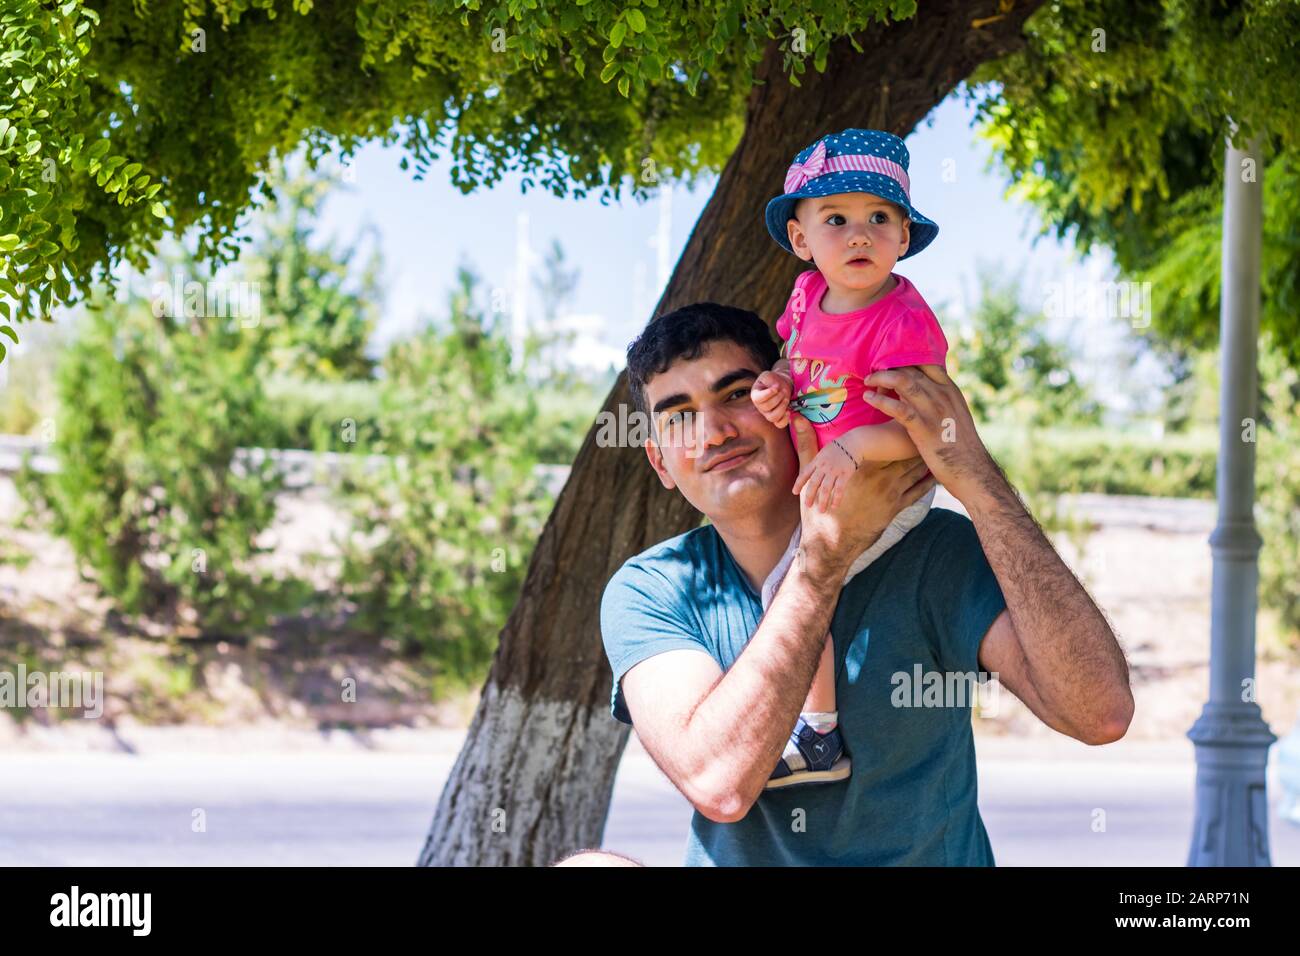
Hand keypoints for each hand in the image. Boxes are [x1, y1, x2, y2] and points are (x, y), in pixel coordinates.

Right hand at [751, 369, 791, 427]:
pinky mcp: (777, 419)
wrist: (781, 386)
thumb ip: (769, 379)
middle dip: (778, 398)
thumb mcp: (768, 375)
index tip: (776, 387)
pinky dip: (785, 419)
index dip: (768, 394)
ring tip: (787, 398)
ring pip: (773, 417)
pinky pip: (780, 424)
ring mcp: (768, 414)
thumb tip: (775, 389)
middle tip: (784, 391)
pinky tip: (789, 410)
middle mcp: (760, 407)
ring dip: (782, 407)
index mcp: (755, 395)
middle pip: (766, 407)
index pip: (758, 399)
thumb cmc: (773, 380)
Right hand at [790, 415, 933, 578]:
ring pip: (913, 471)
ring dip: (923, 458)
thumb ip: (806, 445)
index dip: (898, 426)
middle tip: (930, 423)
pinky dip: (928, 482)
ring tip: (934, 444)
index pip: (885, 440)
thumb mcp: (810, 477)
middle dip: (915, 439)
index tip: (908, 412)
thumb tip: (797, 419)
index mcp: (861, 466)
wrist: (830, 545)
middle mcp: (879, 478)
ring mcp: (890, 494)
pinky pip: (918, 492)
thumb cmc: (818, 510)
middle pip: (904, 453)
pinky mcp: (895, 509)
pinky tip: (935, 473)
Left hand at [791, 438, 857, 512]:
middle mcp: (824, 466)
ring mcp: (834, 470)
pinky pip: (839, 488)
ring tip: (821, 511)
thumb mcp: (824, 451)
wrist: (854, 441)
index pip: (805, 473)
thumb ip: (818, 462)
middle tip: (808, 505)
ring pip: (826, 488)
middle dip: (810, 495)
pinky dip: (836, 498)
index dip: (799, 483)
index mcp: (817, 461)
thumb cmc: (839, 447)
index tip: (794, 492)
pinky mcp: (845, 474)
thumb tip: (812, 472)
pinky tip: (834, 506)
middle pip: (814, 483)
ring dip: (823, 501)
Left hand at [862, 364, 1000, 506]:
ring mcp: (933, 410)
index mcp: (951, 391)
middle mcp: (943, 395)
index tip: (891, 362)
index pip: (928, 364)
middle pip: (912, 370)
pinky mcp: (922, 427)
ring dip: (882, 378)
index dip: (907, 359)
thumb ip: (942, 402)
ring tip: (868, 381)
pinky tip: (868, 398)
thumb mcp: (955, 416)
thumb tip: (926, 394)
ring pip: (903, 382)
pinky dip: (880, 400)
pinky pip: (897, 407)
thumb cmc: (961, 447)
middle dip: (890, 368)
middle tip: (874, 372)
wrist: (971, 470)